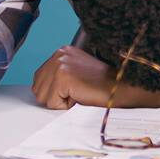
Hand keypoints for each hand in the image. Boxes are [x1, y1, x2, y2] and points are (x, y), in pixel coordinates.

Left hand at [31, 45, 159, 109]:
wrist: (122, 89)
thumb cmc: (104, 87)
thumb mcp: (77, 76)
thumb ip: (59, 79)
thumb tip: (42, 92)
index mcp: (62, 52)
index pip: (39, 80)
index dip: (56, 93)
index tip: (76, 89)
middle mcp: (59, 54)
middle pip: (38, 88)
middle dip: (56, 98)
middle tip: (79, 93)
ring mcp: (60, 63)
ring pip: (42, 97)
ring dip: (61, 102)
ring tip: (80, 94)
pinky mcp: (63, 76)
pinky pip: (51, 102)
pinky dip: (65, 106)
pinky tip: (81, 96)